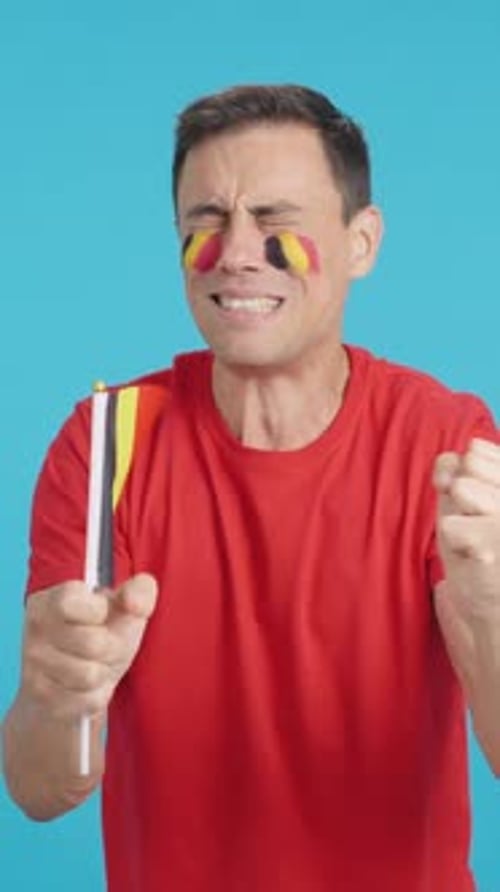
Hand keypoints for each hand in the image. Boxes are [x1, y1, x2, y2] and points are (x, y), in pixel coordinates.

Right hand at [20, 573, 157, 721]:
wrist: (74, 683)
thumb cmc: (100, 636)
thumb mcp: (123, 609)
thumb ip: (139, 592)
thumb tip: (135, 602)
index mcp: (49, 600)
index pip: (70, 602)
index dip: (98, 610)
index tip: (101, 613)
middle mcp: (35, 631)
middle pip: (93, 643)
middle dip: (112, 648)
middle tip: (105, 645)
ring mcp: (34, 666)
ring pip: (91, 674)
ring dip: (105, 673)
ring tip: (96, 665)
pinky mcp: (42, 699)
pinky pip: (88, 700)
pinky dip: (97, 695)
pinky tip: (87, 687)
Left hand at [433, 438, 499, 619]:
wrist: (495, 612)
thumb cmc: (478, 551)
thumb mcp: (462, 502)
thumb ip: (454, 470)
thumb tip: (449, 472)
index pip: (474, 452)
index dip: (463, 480)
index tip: (479, 511)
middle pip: (468, 466)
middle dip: (460, 499)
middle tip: (478, 528)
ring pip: (462, 488)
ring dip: (459, 519)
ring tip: (477, 542)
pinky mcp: (497, 543)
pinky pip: (451, 524)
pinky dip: (454, 544)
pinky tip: (476, 559)